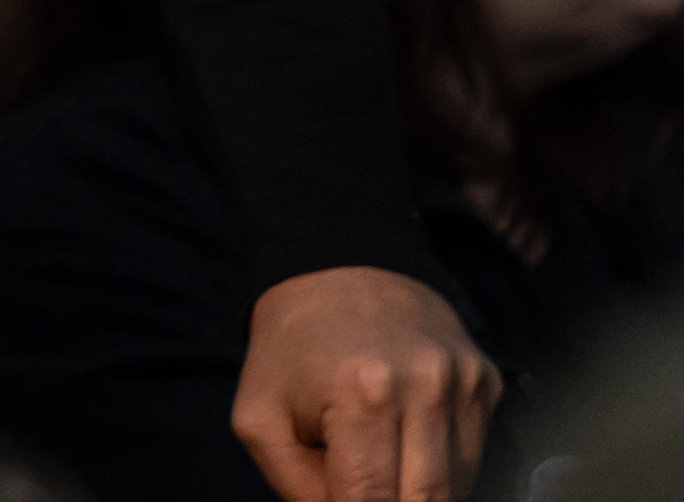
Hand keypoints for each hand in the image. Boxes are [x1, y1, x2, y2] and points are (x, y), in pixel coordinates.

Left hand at [232, 267, 496, 501]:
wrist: (338, 267)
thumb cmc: (290, 348)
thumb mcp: (259, 417)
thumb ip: (296, 486)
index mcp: (362, 395)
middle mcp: (426, 389)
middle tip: (364, 489)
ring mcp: (464, 385)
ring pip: (457, 487)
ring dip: (417, 492)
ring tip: (379, 464)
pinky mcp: (487, 383)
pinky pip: (473, 455)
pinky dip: (441, 468)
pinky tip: (406, 444)